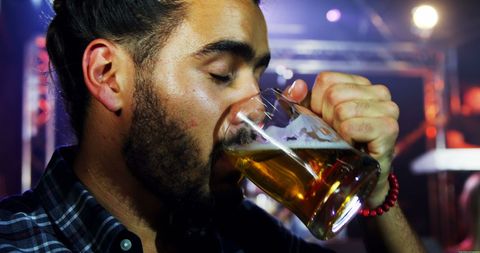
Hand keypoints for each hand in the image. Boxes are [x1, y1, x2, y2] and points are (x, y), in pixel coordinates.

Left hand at [283, 72, 398, 206]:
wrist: (355, 178)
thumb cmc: (336, 145)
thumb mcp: (314, 118)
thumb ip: (300, 100)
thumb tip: (297, 85)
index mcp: (361, 84)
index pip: (326, 79)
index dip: (317, 103)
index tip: (326, 121)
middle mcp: (379, 92)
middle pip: (333, 94)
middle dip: (327, 118)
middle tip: (337, 135)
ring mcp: (389, 109)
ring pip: (342, 110)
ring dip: (336, 131)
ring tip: (346, 141)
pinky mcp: (389, 128)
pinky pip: (350, 127)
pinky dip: (345, 140)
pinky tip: (354, 148)